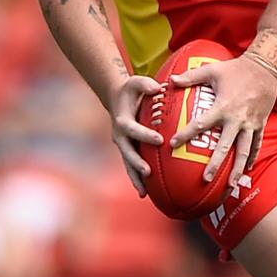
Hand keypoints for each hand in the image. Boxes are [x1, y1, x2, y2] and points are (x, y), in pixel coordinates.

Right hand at [109, 75, 164, 195]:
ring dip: (135, 178)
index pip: (132, 129)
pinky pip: (131, 167)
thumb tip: (158, 88)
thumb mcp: (136, 82)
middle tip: (148, 171)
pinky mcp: (127, 151)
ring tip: (143, 192)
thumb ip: (146, 84)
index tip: (159, 139)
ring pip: (127, 164)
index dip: (144, 134)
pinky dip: (137, 180)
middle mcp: (119, 136)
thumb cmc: (131, 90)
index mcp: (122, 120)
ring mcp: (123, 145)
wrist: (117, 99)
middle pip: (127, 152)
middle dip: (136, 163)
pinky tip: (145, 194)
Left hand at [169, 55, 276, 185]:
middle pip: (225, 146)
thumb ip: (191, 77)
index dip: (186, 134)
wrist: (267, 68)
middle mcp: (237, 119)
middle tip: (205, 179)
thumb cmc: (237, 69)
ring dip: (237, 170)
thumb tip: (170, 81)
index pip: (201, 124)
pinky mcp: (260, 125)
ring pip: (244, 152)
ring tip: (231, 186)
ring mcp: (251, 124)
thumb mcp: (212, 70)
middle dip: (216, 164)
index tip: (172, 144)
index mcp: (223, 106)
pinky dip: (251, 158)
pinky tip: (245, 170)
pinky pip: (256, 145)